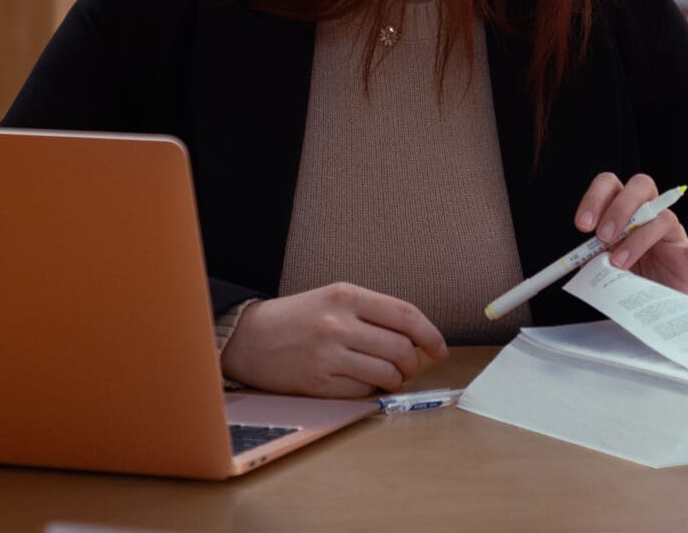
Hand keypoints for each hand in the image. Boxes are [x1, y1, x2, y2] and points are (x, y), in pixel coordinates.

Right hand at [220, 281, 446, 397]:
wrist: (248, 338)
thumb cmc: (298, 318)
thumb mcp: (335, 299)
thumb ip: (374, 314)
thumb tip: (418, 340)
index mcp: (346, 295)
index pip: (406, 315)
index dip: (431, 335)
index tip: (439, 350)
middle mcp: (338, 323)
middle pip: (400, 348)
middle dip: (413, 363)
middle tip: (410, 367)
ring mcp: (327, 354)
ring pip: (386, 374)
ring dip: (395, 380)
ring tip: (389, 377)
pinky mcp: (317, 383)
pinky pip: (362, 393)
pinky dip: (370, 391)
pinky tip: (362, 383)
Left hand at [576, 171, 687, 297]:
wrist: (655, 310)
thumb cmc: (628, 282)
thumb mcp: (603, 268)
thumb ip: (593, 258)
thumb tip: (580, 258)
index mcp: (624, 212)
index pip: (611, 186)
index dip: (595, 198)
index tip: (583, 225)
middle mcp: (650, 215)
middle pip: (640, 186)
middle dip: (619, 208)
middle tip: (603, 237)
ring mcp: (674, 235)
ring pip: (664, 217)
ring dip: (640, 237)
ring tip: (620, 263)